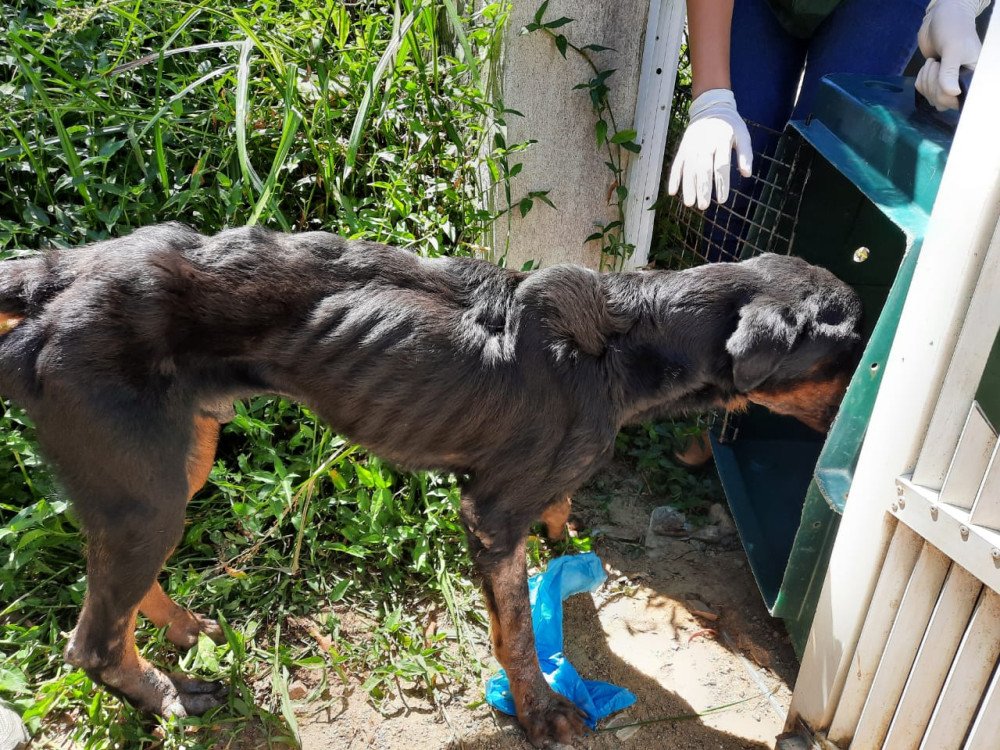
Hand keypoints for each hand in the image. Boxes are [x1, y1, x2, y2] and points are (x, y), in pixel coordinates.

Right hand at [667, 89, 752, 210]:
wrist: (710, 107)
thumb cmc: (730, 125)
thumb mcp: (743, 135)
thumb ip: (745, 155)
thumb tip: (747, 174)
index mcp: (721, 141)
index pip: (721, 166)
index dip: (721, 184)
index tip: (722, 200)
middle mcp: (704, 144)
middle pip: (702, 170)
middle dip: (702, 189)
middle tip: (704, 207)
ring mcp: (691, 147)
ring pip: (688, 169)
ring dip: (687, 187)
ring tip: (690, 204)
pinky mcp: (683, 149)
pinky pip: (676, 165)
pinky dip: (673, 178)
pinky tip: (672, 192)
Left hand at [915, 0, 989, 109]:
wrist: (941, 18)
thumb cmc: (953, 29)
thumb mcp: (953, 49)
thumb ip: (950, 71)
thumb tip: (952, 93)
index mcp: (973, 76)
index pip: (958, 100)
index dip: (944, 93)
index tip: (941, 72)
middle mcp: (962, 83)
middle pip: (942, 101)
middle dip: (933, 83)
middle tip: (936, 63)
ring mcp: (947, 83)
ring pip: (931, 97)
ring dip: (926, 80)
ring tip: (933, 62)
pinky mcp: (934, 80)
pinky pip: (923, 90)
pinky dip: (921, 78)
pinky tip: (928, 66)